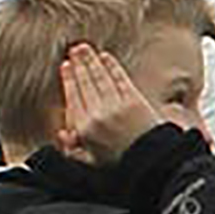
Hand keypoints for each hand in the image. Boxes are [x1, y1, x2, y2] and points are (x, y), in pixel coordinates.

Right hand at [56, 45, 159, 163]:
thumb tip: (62, 133)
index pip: (73, 97)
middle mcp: (97, 114)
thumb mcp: (91, 162)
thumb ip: (73, 149)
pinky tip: (106, 57)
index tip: (66, 66)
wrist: (152, 164)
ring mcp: (116, 106)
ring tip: (85, 48)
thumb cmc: (122, 164)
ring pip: (100, 78)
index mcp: (84, 129)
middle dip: (79, 64)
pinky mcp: (134, 101)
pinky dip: (112, 66)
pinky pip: (119, 79)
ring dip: (92, 60)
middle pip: (85, 83)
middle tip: (75, 50)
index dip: (69, 79)